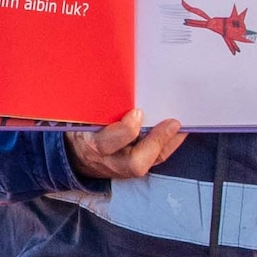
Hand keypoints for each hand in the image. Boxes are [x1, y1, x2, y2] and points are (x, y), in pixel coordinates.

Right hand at [65, 115, 186, 186]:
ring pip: (149, 163)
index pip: (106, 144)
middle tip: (171, 123)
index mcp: (90, 144)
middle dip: (156, 143)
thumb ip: (96, 107)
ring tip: (180, 126)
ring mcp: (122, 168)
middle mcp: (108, 161)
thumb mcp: (81, 117)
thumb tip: (118, 87)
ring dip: (167, 144)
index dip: (125, 130)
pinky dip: (167, 145)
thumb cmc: (82, 129)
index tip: (136, 112)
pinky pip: (154, 160)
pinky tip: (177, 132)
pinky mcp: (133, 170)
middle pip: (135, 163)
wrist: (76, 156)